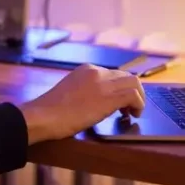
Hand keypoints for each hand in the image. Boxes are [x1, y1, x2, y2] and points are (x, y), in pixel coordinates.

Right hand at [18, 64, 145, 143]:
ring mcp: (104, 83)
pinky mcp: (109, 97)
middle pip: (126, 76)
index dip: (119, 88)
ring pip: (134, 82)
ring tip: (134, 112)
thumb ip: (84, 90)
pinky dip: (138, 105)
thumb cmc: (51, 110)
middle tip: (130, 107)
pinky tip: (133, 115)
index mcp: (86, 69)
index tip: (120, 102)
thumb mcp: (70, 92)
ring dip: (139, 97)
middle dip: (132, 91)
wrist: (45, 115)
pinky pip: (134, 96)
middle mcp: (97, 72)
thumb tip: (96, 100)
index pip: (113, 73)